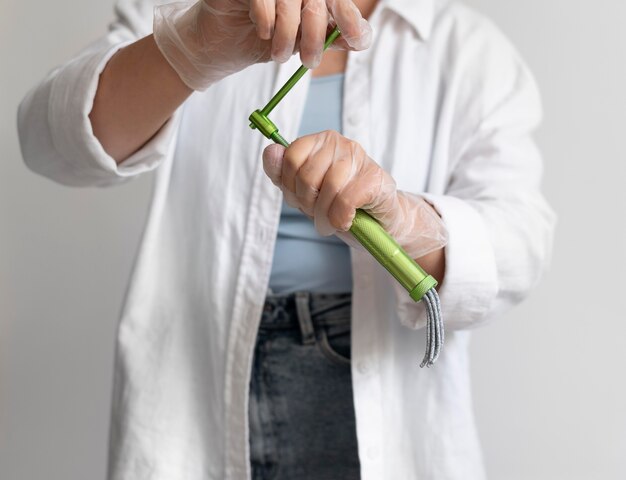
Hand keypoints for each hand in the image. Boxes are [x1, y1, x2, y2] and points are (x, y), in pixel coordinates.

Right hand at [153, 0, 371, 90]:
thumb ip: (329, 38)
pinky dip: (267, 21)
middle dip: (317, 36)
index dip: (351, 18)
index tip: (355, 40)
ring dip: (288, 36)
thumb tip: (360, 39)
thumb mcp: (301, 43)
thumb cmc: (263, 42)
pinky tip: (263, 33)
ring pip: (292, 0)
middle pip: (319, 1)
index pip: (339, 0)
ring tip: (279, 56)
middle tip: (308, 62)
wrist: (223, 46)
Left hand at [262, 131, 448, 258]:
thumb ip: (283, 175)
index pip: (289, 158)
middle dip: (308, 205)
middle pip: (306, 176)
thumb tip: (270, 151)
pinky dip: (340, 219)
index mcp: (318, 141)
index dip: (290, 187)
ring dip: (325, 217)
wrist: (381, 223)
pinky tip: (346, 221)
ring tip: (331, 223)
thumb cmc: (340, 206)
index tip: (302, 199)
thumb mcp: (305, 193)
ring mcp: (359, 158)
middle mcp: (339, 143)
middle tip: (319, 215)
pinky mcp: (375, 178)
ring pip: (327, 190)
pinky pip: (345, 201)